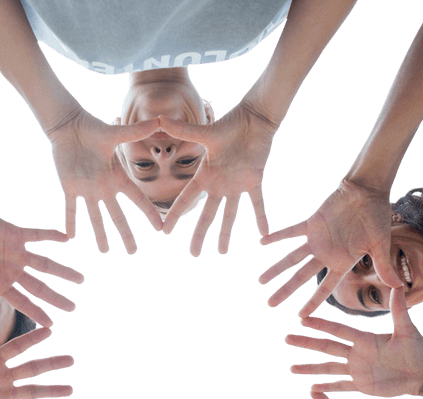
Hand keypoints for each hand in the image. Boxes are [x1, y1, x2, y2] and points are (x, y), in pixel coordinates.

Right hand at [0, 201, 81, 327]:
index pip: (21, 300)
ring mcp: (16, 252)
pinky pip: (38, 235)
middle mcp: (11, 269)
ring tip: (81, 279)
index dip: (36, 311)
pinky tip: (68, 238)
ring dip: (63, 271)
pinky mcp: (17, 234)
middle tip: (73, 308)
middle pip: (38, 287)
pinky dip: (52, 235)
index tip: (52, 324)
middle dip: (56, 297)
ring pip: (44, 264)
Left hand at [0, 323, 72, 398]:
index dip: (32, 340)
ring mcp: (3, 394)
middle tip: (71, 359)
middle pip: (32, 369)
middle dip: (52, 364)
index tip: (50, 330)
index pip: (17, 348)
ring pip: (32, 391)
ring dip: (51, 390)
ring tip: (70, 389)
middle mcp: (3, 376)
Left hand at [46, 107, 162, 253]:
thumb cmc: (93, 128)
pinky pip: (70, 209)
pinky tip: (70, 238)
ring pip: (95, 217)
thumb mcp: (116, 133)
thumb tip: (160, 120)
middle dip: (125, 234)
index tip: (160, 228)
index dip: (149, 213)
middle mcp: (104, 187)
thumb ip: (136, 131)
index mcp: (117, 177)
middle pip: (117, 215)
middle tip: (132, 252)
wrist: (69, 126)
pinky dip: (70, 222)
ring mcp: (87, 189)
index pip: (137, 199)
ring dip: (100, 234)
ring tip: (105, 252)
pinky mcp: (70, 187)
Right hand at [156, 99, 274, 255]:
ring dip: (226, 233)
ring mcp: (236, 185)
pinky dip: (261, 217)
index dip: (175, 215)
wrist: (254, 119)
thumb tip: (158, 119)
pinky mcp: (254, 180)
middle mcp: (218, 184)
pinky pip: (258, 203)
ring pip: (230, 214)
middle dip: (200, 235)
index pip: (186, 199)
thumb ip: (183, 130)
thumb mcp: (205, 132)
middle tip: (194, 255)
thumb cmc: (229, 124)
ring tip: (222, 252)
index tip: (165, 231)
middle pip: (207, 214)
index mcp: (205, 175)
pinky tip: (264, 233)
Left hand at [259, 177, 399, 315]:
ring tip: (260, 281)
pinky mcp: (312, 223)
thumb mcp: (381, 244)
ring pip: (292, 257)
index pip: (324, 288)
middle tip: (270, 304)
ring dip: (276, 268)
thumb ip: (384, 266)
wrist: (368, 191)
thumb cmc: (377, 217)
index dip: (312, 302)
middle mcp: (326, 255)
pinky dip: (277, 235)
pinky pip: (291, 231)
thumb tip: (399, 288)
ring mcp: (317, 240)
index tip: (300, 316)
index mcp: (342, 263)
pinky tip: (262, 242)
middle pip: (301, 277)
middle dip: (286, 290)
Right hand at [288, 288, 422, 397]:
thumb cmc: (419, 350)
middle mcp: (357, 353)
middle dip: (307, 343)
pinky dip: (328, 389)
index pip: (337, 330)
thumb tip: (398, 284)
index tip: (302, 319)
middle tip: (287, 339)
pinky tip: (313, 389)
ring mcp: (358, 370)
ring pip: (328, 368)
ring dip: (310, 368)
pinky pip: (341, 387)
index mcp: (365, 339)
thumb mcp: (407, 329)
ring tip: (292, 368)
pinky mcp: (363, 386)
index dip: (320, 325)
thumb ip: (399, 310)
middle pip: (326, 347)